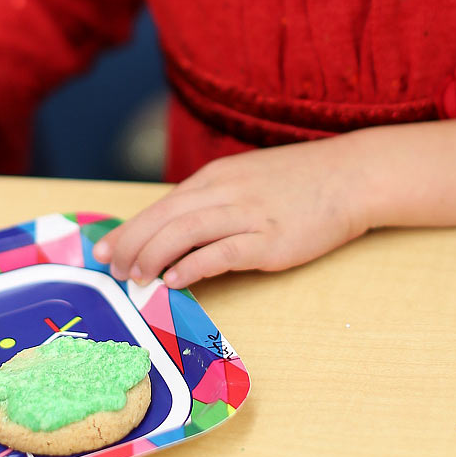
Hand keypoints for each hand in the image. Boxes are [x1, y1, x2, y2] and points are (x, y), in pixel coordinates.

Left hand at [92, 139, 371, 289]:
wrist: (349, 177)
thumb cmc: (299, 182)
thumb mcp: (247, 180)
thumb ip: (214, 200)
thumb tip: (178, 231)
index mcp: (217, 177)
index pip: (162, 204)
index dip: (131, 228)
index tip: (106, 249)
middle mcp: (226, 191)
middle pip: (165, 217)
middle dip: (132, 243)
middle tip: (112, 269)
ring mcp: (247, 215)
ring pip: (184, 232)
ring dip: (153, 255)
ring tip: (135, 277)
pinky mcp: (269, 240)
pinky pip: (220, 252)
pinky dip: (192, 265)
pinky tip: (174, 280)